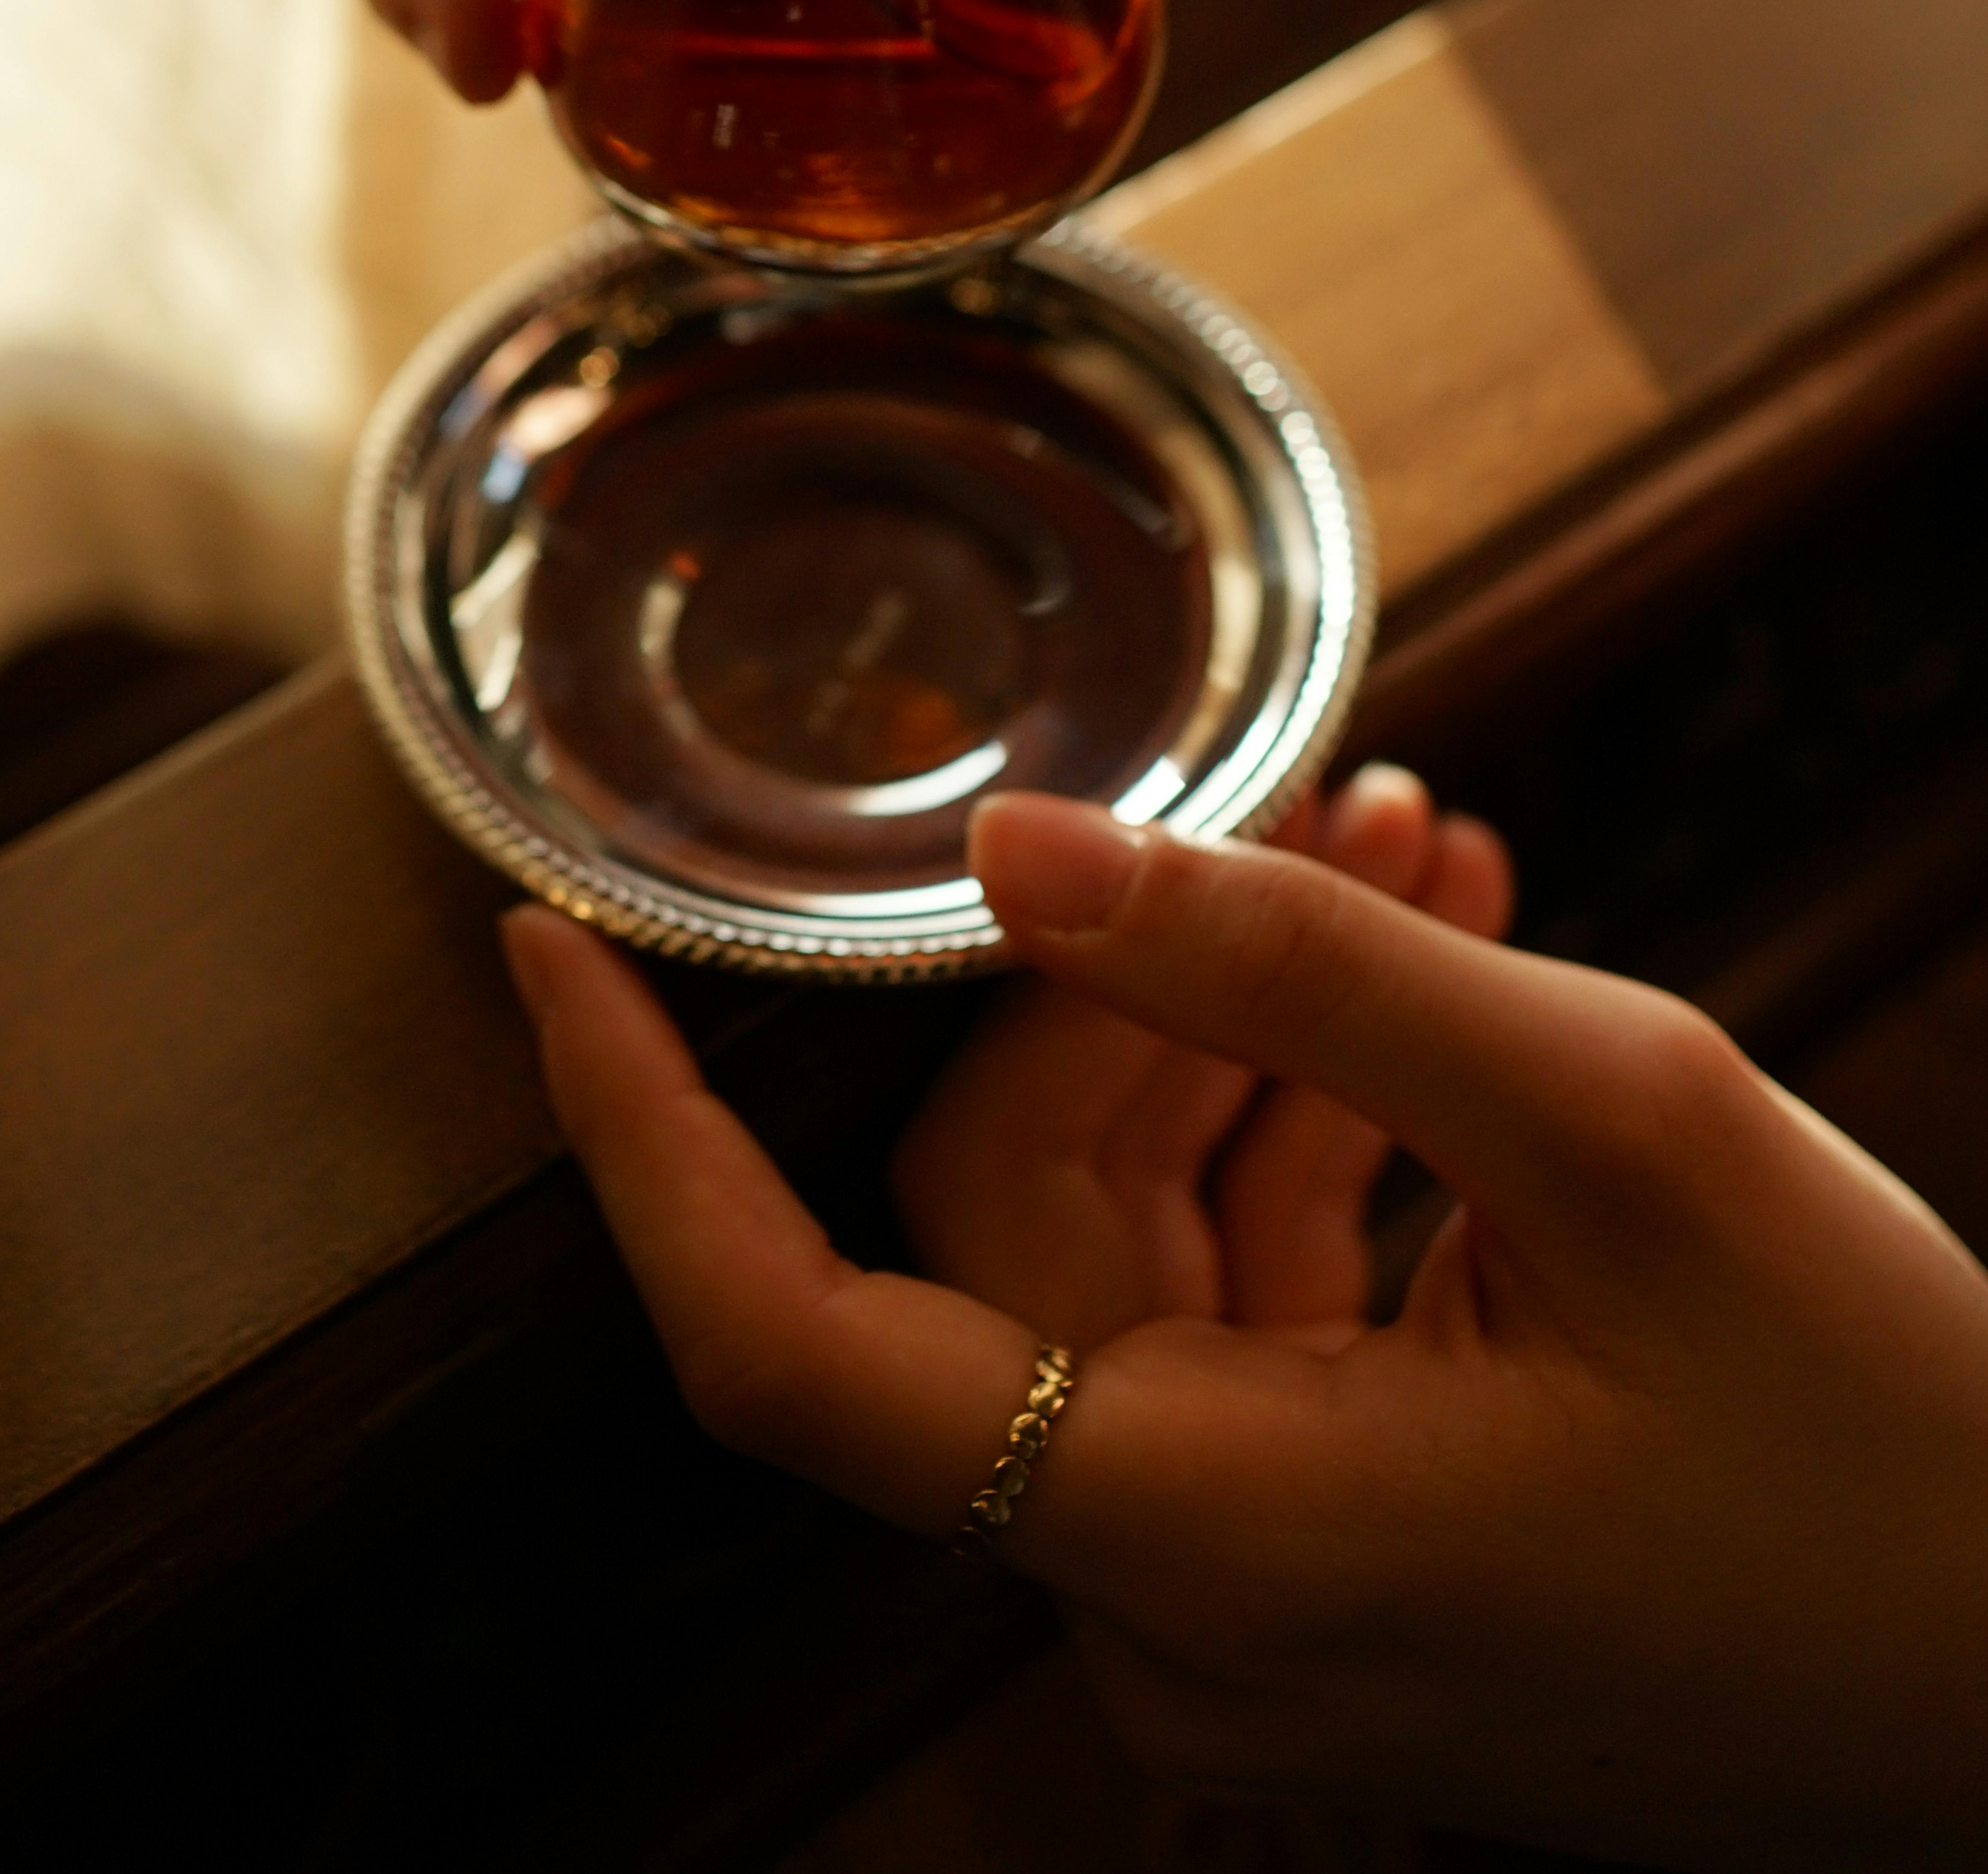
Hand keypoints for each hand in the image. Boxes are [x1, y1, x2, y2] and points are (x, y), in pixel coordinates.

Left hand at [503, 779, 1987, 1868]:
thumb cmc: (1883, 1440)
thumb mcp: (1616, 1123)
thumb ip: (1292, 974)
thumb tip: (1020, 852)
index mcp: (1199, 1538)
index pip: (778, 1347)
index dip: (637, 1140)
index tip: (547, 951)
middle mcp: (1179, 1602)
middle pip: (1013, 1224)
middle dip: (1128, 981)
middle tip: (1314, 800)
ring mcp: (1253, 1593)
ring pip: (1135, 1246)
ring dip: (1249, 1031)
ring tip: (1411, 851)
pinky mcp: (1331, 1552)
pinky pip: (1236, 1312)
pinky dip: (1307, 1137)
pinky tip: (1429, 974)